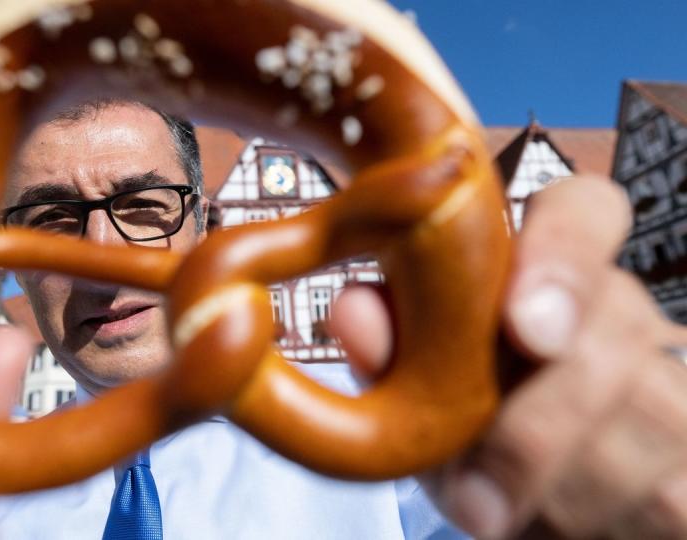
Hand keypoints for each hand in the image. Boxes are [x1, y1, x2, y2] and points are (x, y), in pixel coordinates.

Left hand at [332, 176, 686, 538]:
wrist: (520, 494)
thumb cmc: (460, 422)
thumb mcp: (414, 389)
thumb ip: (388, 346)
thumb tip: (352, 311)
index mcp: (548, 268)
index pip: (584, 211)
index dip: (563, 256)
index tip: (524, 326)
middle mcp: (625, 313)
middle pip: (615, 332)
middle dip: (536, 429)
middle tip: (473, 496)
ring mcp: (676, 388)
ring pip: (653, 421)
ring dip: (557, 489)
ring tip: (495, 511)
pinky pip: (670, 499)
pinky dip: (591, 524)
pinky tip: (547, 525)